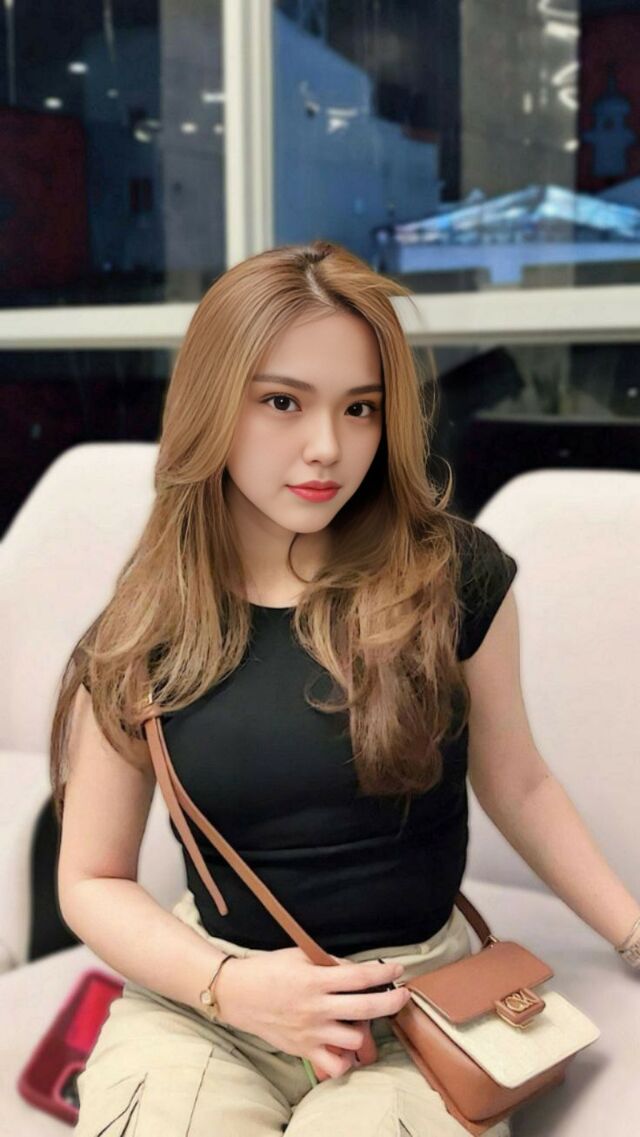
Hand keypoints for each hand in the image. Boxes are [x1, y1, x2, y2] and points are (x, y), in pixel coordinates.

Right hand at [215, 946, 410, 1079]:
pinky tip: (346, 1044)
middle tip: (402, 994)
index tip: (397, 970)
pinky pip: (335, 1064)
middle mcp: (316, 1008)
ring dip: (365, 1028)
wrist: (237, 994)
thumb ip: (329, 965)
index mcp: (314, 980)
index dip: (383, 972)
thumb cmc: (268, 970)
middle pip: (366, 1007)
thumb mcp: (299, 956)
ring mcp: (310, 1032)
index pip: (359, 976)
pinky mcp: (303, 1050)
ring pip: (355, 1038)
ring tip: (363, 1019)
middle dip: (392, 1000)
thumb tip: (358, 971)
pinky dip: (346, 1057)